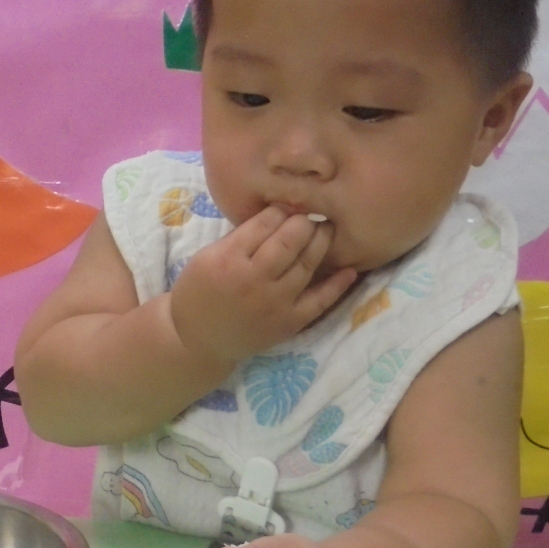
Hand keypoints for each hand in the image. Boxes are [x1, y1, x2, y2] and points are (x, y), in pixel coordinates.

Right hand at [169, 208, 356, 367]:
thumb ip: (239, 237)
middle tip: (311, 214)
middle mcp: (254, 279)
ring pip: (307, 264)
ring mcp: (275, 302)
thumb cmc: (198, 292)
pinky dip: (337, 286)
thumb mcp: (206, 257)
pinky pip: (320, 301)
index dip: (280, 211)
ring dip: (321, 242)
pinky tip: (350, 270)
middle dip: (304, 222)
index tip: (287, 207)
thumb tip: (276, 214)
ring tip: (326, 230)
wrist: (198, 340)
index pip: (264, 224)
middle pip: (289, 241)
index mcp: (229, 259)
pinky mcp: (289, 323)